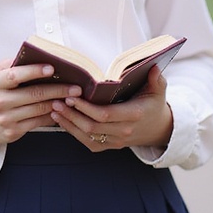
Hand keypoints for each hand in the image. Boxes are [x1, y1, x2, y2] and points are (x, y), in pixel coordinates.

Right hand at [0, 59, 82, 145]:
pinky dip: (52, 115)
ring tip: (72, 97)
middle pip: (33, 94)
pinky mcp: (13, 131)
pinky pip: (38, 122)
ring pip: (39, 109)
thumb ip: (12, 64)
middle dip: (58, 89)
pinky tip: (61, 109)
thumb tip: (35, 55)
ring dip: (58, 102)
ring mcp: (6, 118)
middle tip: (75, 87)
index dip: (34, 71)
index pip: (15, 75)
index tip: (51, 67)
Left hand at [49, 65, 172, 151]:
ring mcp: (116, 141)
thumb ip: (157, 79)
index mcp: (134, 115)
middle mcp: (124, 131)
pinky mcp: (109, 146)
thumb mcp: (158, 90)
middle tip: (57, 101)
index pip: (105, 114)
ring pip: (87, 136)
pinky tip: (61, 121)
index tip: (72, 96)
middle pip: (92, 126)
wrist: (157, 129)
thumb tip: (155, 66)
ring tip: (54, 109)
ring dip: (68, 123)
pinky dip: (73, 133)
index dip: (86, 107)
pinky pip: (88, 142)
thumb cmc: (154, 104)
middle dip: (72, 114)